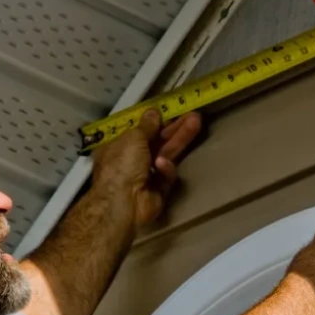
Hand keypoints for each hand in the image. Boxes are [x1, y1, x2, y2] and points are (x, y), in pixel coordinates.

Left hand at [91, 108, 201, 228]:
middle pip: (157, 142)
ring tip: (196, 123)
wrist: (122, 203)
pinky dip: (165, 169)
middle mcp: (130, 161)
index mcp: (118, 146)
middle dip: (174, 129)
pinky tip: (162, 165)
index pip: (140, 131)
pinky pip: (165, 176)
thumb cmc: (122, 165)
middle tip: (193, 115)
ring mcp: (145, 176)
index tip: (172, 111)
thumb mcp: (133, 138)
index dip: (156, 122)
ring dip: (179, 140)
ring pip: (166, 155)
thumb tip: (153, 112)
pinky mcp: (157, 191)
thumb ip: (147, 125)